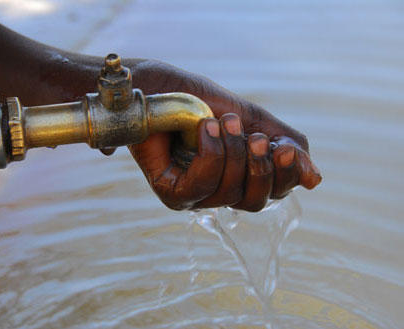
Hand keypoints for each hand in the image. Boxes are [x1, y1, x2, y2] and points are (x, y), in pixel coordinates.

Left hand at [125, 60, 321, 210]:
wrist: (161, 87)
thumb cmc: (203, 102)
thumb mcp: (254, 120)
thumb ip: (285, 147)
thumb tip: (316, 181)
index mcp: (243, 176)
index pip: (276, 193)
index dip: (286, 174)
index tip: (283, 147)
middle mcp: (220, 191)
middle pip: (256, 203)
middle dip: (259, 168)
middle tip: (252, 136)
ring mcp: (195, 196)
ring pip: (230, 194)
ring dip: (232, 154)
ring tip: (222, 122)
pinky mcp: (172, 193)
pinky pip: (201, 188)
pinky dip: (210, 155)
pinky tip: (204, 129)